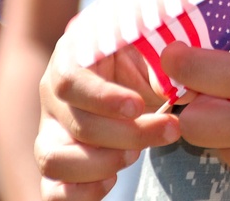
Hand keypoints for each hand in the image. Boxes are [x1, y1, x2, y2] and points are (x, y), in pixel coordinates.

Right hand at [36, 30, 180, 200]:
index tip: (137, 107)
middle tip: (168, 129)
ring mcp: (52, 130)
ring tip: (136, 154)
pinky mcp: (59, 161)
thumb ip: (162, 63)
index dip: (102, 98)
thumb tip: (177, 91)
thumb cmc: (144, 51)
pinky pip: (53, 190)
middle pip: (77, 124)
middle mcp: (55, 96)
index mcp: (71, 58)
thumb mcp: (153, 45)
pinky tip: (111, 180)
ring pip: (54, 159)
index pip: (70, 81)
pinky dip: (81, 193)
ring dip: (101, 164)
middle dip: (128, 134)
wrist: (132, 68)